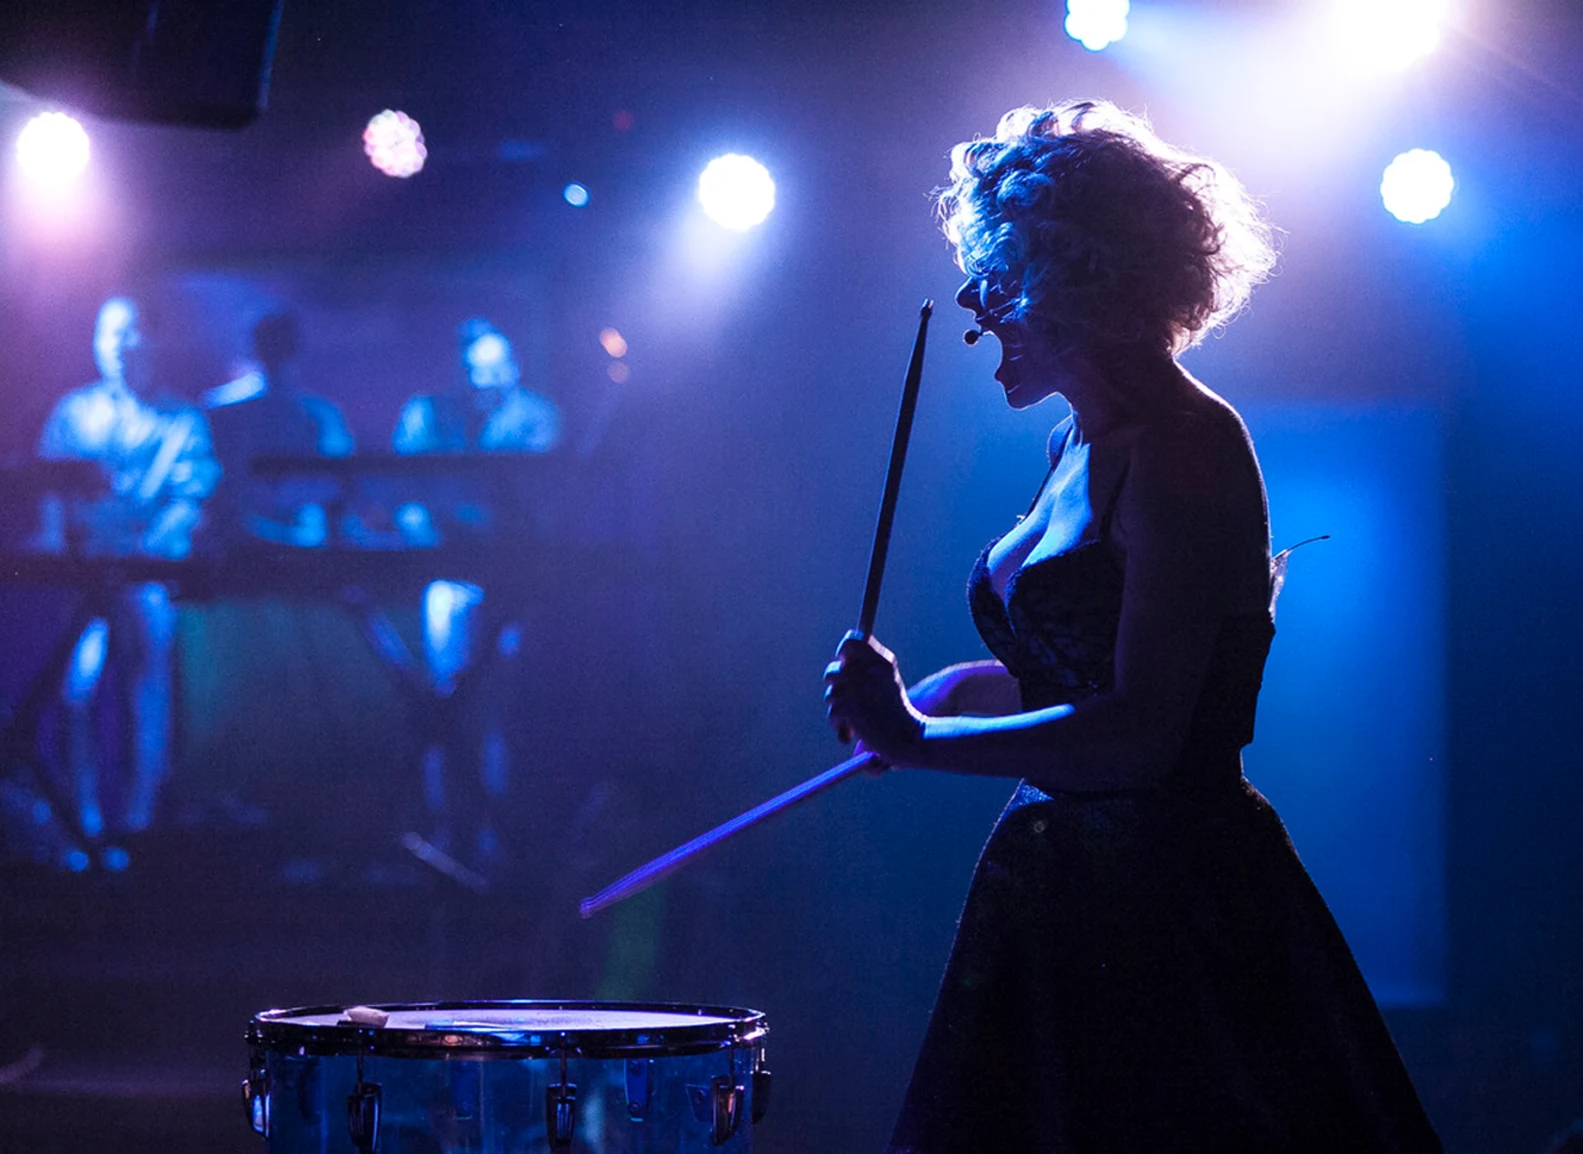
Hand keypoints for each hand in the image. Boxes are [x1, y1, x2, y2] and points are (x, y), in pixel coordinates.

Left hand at [824, 631, 925, 768]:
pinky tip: (852, 732)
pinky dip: (840, 725)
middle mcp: (870, 670)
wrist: (908, 738)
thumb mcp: (888, 680)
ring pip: (831, 694)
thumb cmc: (896, 710)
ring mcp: (859, 689)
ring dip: (840, 709)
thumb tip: (843, 656)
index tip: (847, 665)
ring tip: (856, 719)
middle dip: (838, 689)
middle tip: (853, 701)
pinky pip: (833, 712)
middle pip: (832, 671)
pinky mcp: (851, 707)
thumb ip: (867, 664)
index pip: (850, 642)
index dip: (844, 654)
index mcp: (882, 659)